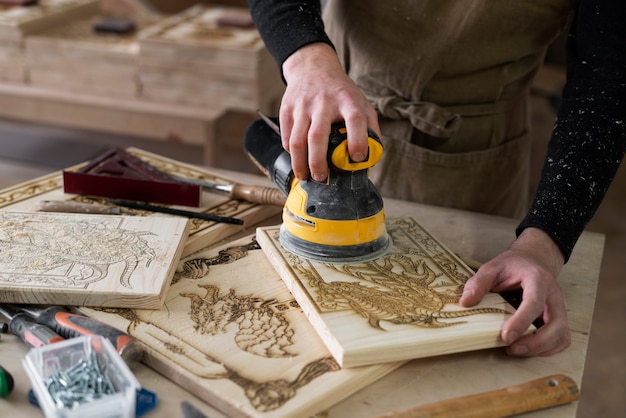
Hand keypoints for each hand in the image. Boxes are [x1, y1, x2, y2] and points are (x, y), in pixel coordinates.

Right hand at [281, 43, 379, 180]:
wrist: (313, 66)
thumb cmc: (340, 91)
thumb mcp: (361, 102)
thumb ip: (370, 127)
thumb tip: (372, 157)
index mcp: (347, 100)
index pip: (356, 120)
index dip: (358, 141)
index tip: (357, 158)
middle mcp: (324, 102)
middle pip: (318, 136)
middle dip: (318, 162)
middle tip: (321, 178)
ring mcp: (303, 105)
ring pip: (297, 140)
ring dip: (300, 163)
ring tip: (305, 176)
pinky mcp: (287, 108)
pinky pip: (286, 135)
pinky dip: (290, 151)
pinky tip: (297, 158)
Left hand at [459, 227, 570, 355]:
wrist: (534, 260)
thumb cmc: (513, 265)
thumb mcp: (492, 267)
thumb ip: (479, 282)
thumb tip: (465, 302)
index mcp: (538, 279)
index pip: (534, 302)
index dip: (521, 322)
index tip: (505, 337)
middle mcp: (554, 295)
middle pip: (556, 324)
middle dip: (536, 342)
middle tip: (512, 349)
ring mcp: (560, 308)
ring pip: (561, 335)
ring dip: (541, 348)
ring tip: (516, 350)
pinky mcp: (560, 318)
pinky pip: (562, 339)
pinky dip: (549, 349)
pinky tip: (529, 349)